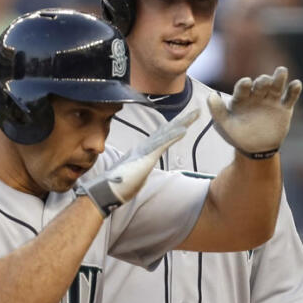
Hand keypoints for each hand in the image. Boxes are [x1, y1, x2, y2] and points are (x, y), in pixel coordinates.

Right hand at [78, 110, 196, 215]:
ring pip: (167, 133)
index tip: (185, 123)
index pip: (161, 138)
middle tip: (197, 112)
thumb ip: (137, 173)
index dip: (173, 129)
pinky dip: (173, 136)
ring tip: (196, 114)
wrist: (106, 190)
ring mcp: (145, 150)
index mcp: (142, 152)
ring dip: (182, 124)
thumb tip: (139, 175)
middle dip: (182, 121)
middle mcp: (144, 147)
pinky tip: (185, 130)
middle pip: (166, 131)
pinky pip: (163, 144)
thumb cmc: (116, 186)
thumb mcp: (132, 178)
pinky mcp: (146, 157)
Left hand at [207, 66, 301, 157]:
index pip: (242, 88)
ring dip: (279, 78)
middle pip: (261, 84)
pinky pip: (290, 97)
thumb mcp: (224, 126)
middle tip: (264, 81)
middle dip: (263, 81)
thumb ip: (218, 111)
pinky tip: (296, 84)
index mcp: (242, 98)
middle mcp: (256, 95)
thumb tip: (211, 96)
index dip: (244, 85)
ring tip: (281, 71)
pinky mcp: (284, 108)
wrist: (256, 149)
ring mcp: (271, 100)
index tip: (246, 83)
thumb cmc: (237, 135)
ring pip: (276, 86)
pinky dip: (294, 90)